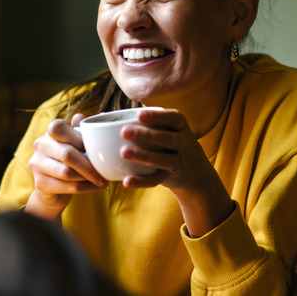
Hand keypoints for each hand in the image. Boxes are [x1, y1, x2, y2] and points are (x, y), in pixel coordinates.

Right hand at [25, 114, 107, 218]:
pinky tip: (95, 187)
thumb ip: (85, 130)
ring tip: (103, 180)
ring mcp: (37, 164)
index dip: (80, 139)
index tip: (98, 151)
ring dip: (88, 177)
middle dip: (89, 165)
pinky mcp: (40, 183)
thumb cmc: (71, 158)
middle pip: (67, 154)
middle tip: (106, 172)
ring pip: (67, 172)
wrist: (54, 187)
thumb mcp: (78, 142)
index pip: (60, 128)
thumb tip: (101, 114)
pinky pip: (67, 186)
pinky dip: (85, 188)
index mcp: (51, 130)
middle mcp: (40, 144)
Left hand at [118, 108, 233, 236]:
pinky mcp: (172, 177)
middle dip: (147, 135)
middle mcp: (183, 141)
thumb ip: (139, 121)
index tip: (139, 114)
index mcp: (179, 125)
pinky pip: (157, 179)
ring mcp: (179, 160)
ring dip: (144, 156)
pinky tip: (126, 181)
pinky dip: (142, 181)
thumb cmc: (167, 141)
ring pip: (164, 160)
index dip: (156, 116)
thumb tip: (102, 114)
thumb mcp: (163, 129)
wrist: (193, 170)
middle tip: (124, 132)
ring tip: (123, 153)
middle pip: (168, 138)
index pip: (172, 117)